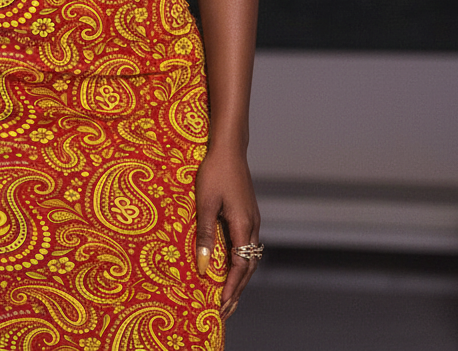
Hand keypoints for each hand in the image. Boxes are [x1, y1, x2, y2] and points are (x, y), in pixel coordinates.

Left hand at [194, 144, 260, 321]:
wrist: (228, 148)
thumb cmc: (214, 172)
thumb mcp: (205, 204)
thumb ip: (205, 236)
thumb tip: (205, 268)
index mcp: (244, 226)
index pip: (240, 267)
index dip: (231, 287)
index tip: (222, 305)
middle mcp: (252, 226)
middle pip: (248, 267)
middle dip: (237, 290)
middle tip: (225, 310)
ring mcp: (252, 219)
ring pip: (249, 257)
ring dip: (239, 278)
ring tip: (228, 296)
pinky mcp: (247, 213)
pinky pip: (246, 245)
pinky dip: (239, 262)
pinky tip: (229, 266)